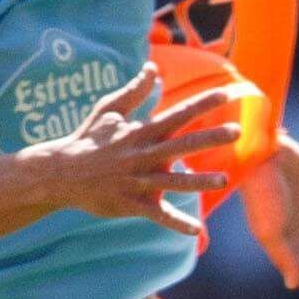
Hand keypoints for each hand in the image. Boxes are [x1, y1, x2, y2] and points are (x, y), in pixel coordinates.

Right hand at [30, 66, 240, 235]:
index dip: (202, 103)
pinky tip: (196, 230)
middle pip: (183, 144)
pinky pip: (158, 214)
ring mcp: (138, 181)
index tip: (226, 93)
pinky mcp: (132, 204)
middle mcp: (143, 155)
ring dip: (200, 181)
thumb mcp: (109, 109)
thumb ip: (135, 90)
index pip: (178, 114)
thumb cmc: (88, 138)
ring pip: (174, 181)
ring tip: (225, 180)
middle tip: (237, 131)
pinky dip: (176, 223)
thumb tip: (154, 68)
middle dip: (211, 137)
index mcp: (141, 132)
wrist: (61, 173)